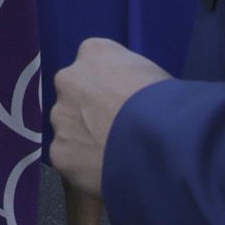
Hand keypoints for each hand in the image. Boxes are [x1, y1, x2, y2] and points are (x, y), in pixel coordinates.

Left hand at [50, 37, 168, 199]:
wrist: (158, 139)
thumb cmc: (165, 102)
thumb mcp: (151, 73)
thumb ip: (128, 78)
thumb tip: (129, 95)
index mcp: (94, 52)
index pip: (93, 62)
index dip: (108, 85)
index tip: (120, 101)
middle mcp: (68, 79)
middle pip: (74, 95)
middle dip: (89, 111)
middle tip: (114, 129)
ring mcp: (60, 117)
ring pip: (68, 128)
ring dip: (84, 139)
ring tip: (113, 155)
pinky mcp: (59, 152)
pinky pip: (69, 159)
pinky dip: (83, 167)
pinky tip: (106, 172)